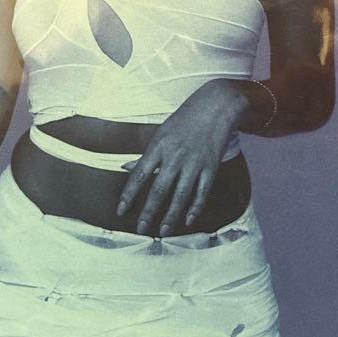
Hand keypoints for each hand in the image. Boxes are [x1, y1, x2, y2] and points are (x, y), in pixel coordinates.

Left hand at [117, 80, 248, 235]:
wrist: (216, 106)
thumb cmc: (185, 119)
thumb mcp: (161, 133)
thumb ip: (146, 154)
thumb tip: (125, 168)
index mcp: (159, 146)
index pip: (139, 175)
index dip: (129, 195)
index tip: (121, 211)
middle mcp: (175, 156)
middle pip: (159, 189)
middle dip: (148, 211)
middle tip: (141, 229)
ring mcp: (194, 162)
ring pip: (180, 195)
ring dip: (170, 215)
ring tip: (162, 231)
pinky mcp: (211, 166)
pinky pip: (202, 192)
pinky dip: (195, 207)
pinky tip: (187, 220)